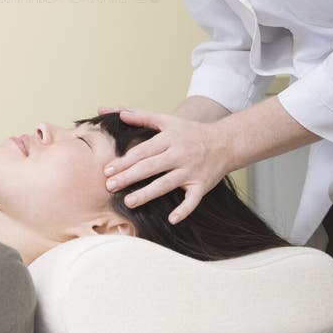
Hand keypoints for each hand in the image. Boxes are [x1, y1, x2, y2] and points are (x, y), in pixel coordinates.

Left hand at [102, 108, 230, 223]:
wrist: (225, 142)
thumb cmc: (191, 132)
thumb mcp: (168, 120)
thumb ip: (142, 116)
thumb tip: (120, 114)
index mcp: (169, 138)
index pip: (143, 150)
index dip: (125, 160)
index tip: (107, 169)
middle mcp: (179, 154)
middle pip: (151, 166)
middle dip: (129, 176)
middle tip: (110, 185)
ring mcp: (191, 171)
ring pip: (167, 184)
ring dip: (148, 194)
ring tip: (129, 202)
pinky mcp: (202, 186)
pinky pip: (193, 200)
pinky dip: (184, 210)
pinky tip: (171, 219)